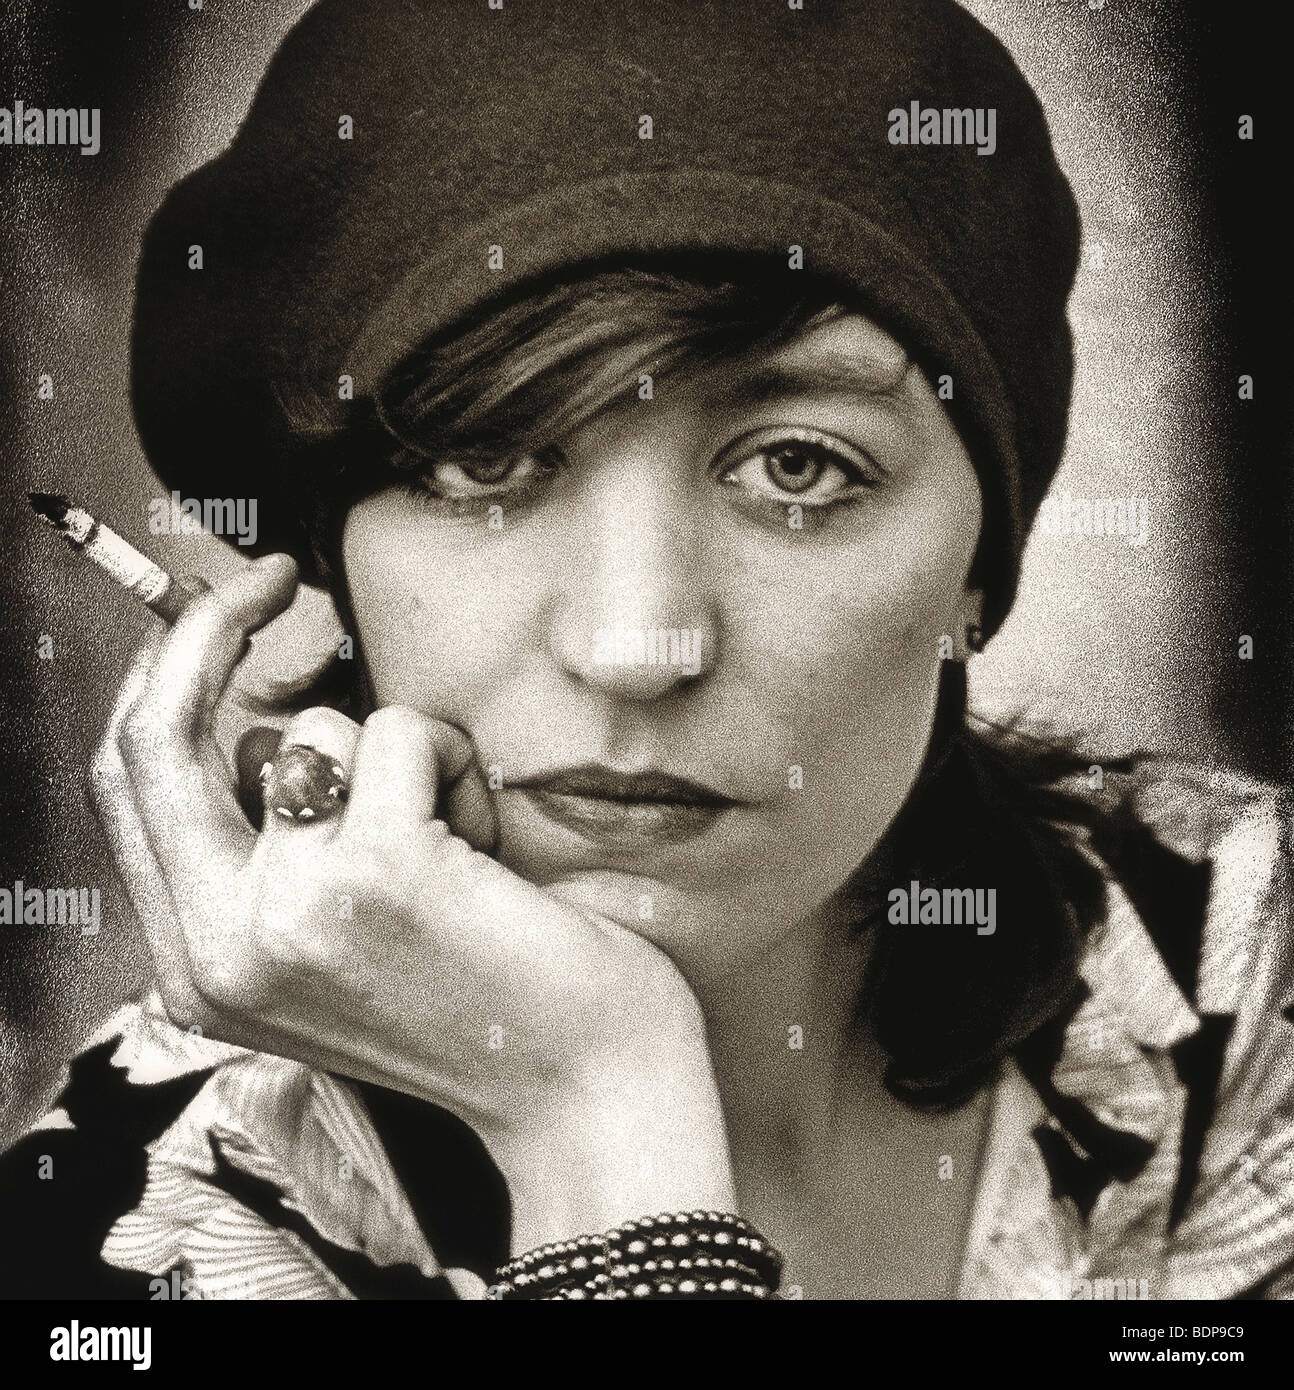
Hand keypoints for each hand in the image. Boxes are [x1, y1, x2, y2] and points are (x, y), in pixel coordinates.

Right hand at [89, 554, 735, 1247]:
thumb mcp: (336, 939)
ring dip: (402, 757)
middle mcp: (220, 949)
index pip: (128, 789)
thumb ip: (277, 848)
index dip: (157, 683)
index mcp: (200, 966)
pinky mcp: (377, 871)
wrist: (585, 1094)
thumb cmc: (481, 999)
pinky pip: (400, 732)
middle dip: (203, 630)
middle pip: (155, 737)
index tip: (208, 619)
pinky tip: (488, 850)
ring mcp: (291, 911)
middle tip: (267, 578)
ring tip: (457, 847)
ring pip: (315, 731)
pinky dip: (455, 764)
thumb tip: (268, 717)